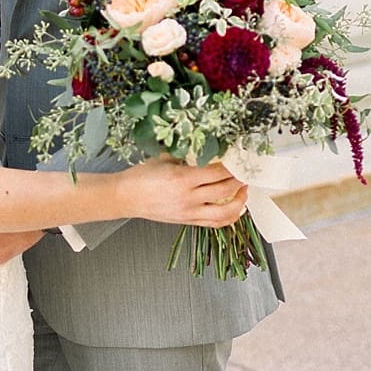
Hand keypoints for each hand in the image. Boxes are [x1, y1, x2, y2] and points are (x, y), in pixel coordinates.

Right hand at [120, 157, 248, 228]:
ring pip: (225, 211)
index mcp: (182, 178)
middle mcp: (188, 197)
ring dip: (240, 201)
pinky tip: (235, 208)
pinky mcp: (187, 221)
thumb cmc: (140, 177)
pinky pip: (215, 223)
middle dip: (240, 179)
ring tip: (243, 190)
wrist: (125, 197)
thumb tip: (205, 147)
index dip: (232, 165)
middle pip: (225, 189)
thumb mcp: (164, 158)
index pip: (217, 171)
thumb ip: (186, 154)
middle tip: (245, 171)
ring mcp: (189, 212)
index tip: (238, 158)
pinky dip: (229, 217)